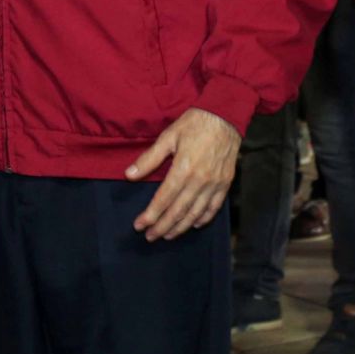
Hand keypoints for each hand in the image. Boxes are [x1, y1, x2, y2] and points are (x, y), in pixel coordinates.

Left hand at [126, 108, 240, 241]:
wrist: (225, 116)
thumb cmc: (194, 123)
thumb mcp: (168, 136)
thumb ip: (149, 158)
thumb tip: (129, 174)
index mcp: (183, 169)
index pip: (163, 199)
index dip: (150, 215)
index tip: (139, 225)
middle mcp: (200, 180)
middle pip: (178, 211)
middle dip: (162, 227)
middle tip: (150, 237)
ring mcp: (214, 184)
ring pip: (195, 214)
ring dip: (180, 227)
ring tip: (167, 236)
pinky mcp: (225, 183)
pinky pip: (213, 207)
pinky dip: (203, 219)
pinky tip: (193, 224)